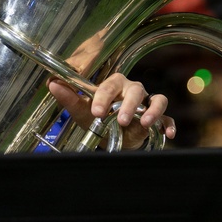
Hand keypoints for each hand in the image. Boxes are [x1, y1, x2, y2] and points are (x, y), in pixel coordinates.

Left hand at [47, 73, 175, 148]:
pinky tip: (167, 134)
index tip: (97, 112)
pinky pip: (167, 117)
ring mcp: (147, 103)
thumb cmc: (98, 119)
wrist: (113, 137)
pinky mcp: (158, 118)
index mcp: (114, 85)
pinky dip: (168, 124)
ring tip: (145, 123)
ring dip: (151, 110)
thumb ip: (69, 98)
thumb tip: (52, 84)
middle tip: (121, 119)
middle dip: (128, 104)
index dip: (104, 98)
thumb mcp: (82, 111)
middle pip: (136, 89)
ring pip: (156, 99)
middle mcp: (132, 90)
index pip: (110, 85)